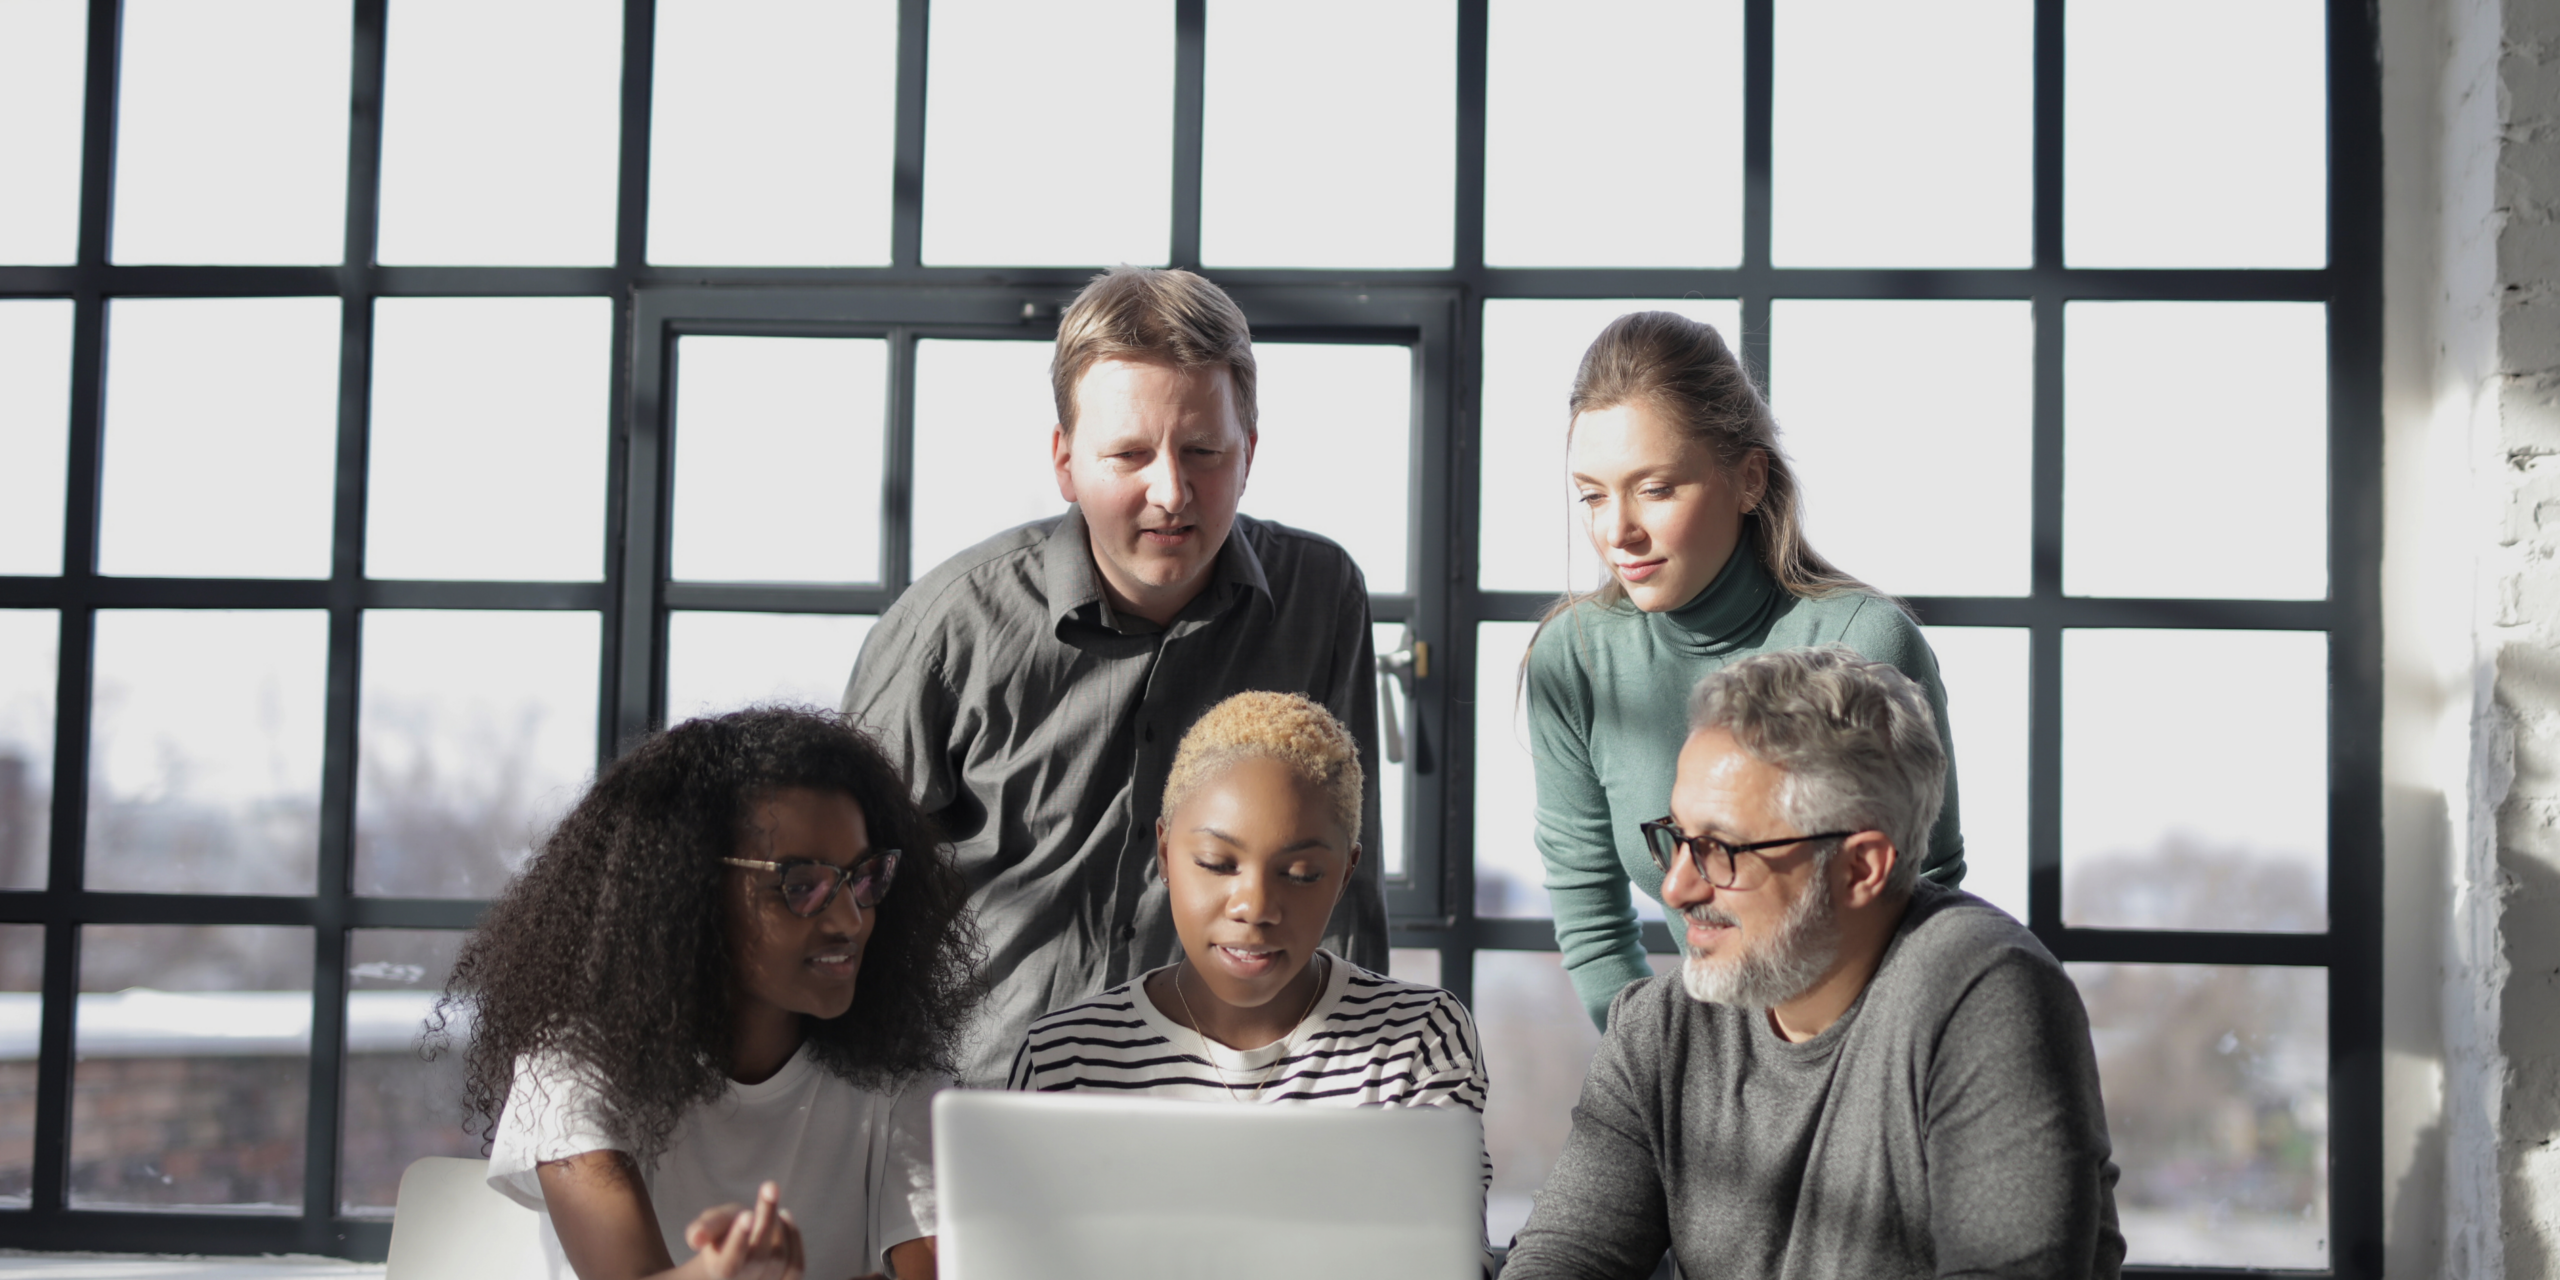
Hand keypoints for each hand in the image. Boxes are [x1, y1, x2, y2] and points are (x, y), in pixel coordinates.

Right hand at [680, 1181, 803, 1279]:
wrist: (738, 1248)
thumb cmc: (722, 1233)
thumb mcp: (710, 1224)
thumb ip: (704, 1228)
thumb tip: (696, 1238)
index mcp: (720, 1271)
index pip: (730, 1263)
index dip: (739, 1240)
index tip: (747, 1215)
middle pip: (760, 1257)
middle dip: (767, 1221)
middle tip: (770, 1187)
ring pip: (780, 1259)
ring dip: (779, 1226)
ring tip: (769, 1204)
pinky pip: (796, 1267)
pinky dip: (793, 1237)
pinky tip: (784, 1216)